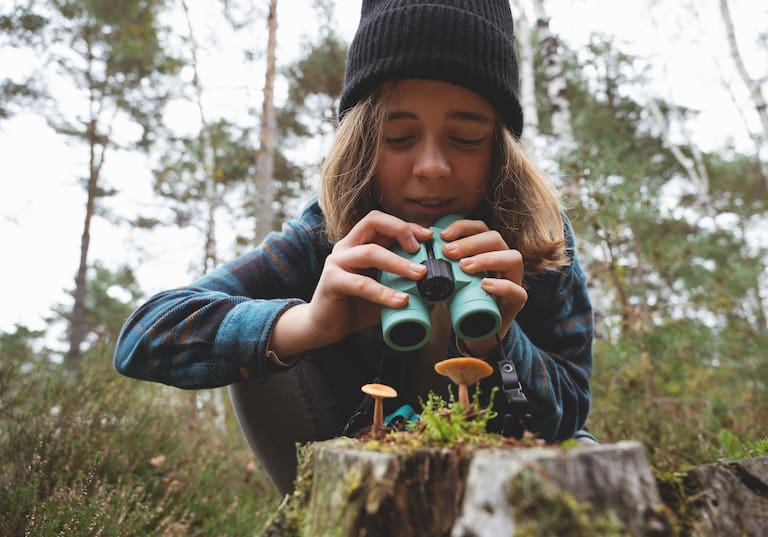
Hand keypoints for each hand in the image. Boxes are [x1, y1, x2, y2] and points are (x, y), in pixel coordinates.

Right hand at [273, 211, 432, 354]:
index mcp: (359, 243)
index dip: (407, 225)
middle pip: (373, 221)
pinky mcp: (332, 281)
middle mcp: (347, 246)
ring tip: (420, 275)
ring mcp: (337, 262)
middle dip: (401, 230)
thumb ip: (404, 285)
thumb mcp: (385, 290)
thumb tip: (436, 287)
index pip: (383, 221)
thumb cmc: (356, 306)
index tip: (430, 236)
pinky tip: (401, 301)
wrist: (326, 327)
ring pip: (370, 252)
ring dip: (398, 262)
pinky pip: (361, 284)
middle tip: (422, 250)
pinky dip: (384, 292)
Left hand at [439, 218, 526, 356]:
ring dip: (487, 259)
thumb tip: (419, 248)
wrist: (475, 332)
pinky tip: (485, 285)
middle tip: (448, 252)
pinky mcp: (517, 303)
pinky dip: (502, 286)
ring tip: (464, 267)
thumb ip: (441, 263)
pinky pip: (518, 292)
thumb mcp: (450, 278)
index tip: (442, 235)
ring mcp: (514, 281)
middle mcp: (504, 261)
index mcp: (488, 250)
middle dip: (471, 243)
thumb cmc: (462, 300)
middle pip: (496, 239)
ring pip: (513, 259)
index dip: (463, 227)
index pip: (481, 228)